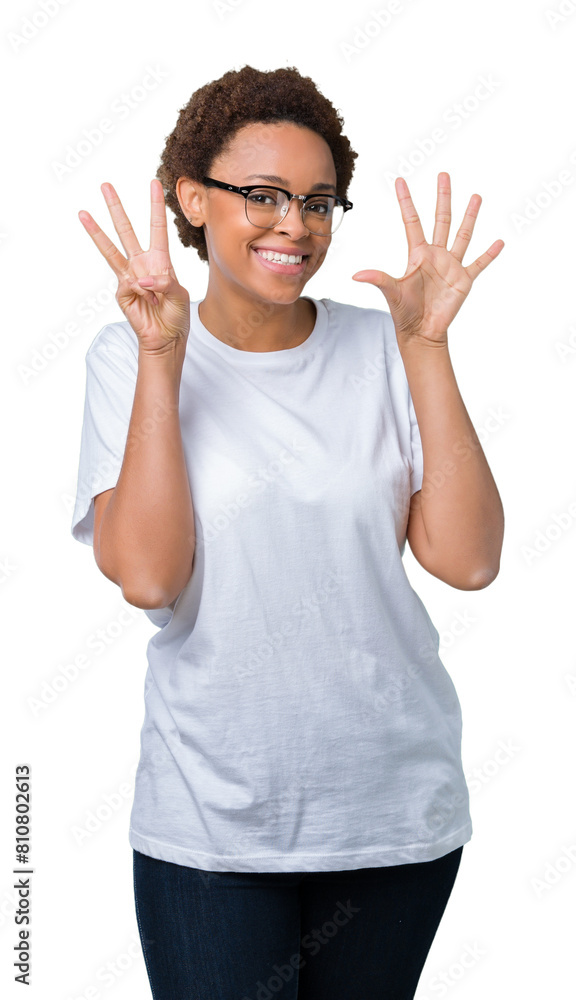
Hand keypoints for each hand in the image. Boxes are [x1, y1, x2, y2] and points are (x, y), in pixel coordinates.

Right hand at [78, 179, 190, 354]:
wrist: (165, 338)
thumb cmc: (175, 314)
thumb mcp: (180, 295)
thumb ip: (164, 282)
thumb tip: (140, 279)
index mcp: (160, 259)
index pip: (157, 227)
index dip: (155, 205)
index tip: (154, 183)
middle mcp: (142, 263)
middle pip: (127, 231)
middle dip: (116, 209)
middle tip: (105, 185)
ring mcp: (129, 276)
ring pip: (111, 249)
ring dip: (97, 232)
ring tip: (83, 213)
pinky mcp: (121, 291)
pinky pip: (128, 285)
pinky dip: (140, 292)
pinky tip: (147, 300)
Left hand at [351, 172, 503, 346]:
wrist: (422, 332)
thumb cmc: (405, 312)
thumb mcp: (392, 292)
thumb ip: (378, 279)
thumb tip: (355, 275)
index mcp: (418, 254)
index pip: (412, 221)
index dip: (406, 201)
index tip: (400, 180)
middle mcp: (435, 255)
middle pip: (441, 220)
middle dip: (442, 197)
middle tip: (443, 175)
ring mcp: (451, 266)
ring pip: (462, 235)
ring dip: (470, 216)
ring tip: (476, 196)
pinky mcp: (464, 280)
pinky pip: (479, 263)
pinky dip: (489, 254)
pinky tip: (498, 242)